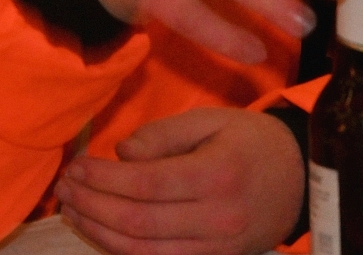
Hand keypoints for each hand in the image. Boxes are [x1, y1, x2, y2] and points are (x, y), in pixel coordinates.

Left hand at [56, 108, 303, 254]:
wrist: (298, 178)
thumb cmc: (249, 141)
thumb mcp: (210, 120)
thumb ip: (163, 135)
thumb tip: (121, 155)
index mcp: (218, 174)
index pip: (145, 184)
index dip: (103, 179)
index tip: (76, 165)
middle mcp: (218, 219)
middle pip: (138, 222)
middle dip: (92, 206)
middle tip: (64, 187)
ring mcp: (217, 249)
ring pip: (143, 251)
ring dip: (99, 232)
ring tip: (72, 209)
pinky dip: (122, 249)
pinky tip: (99, 229)